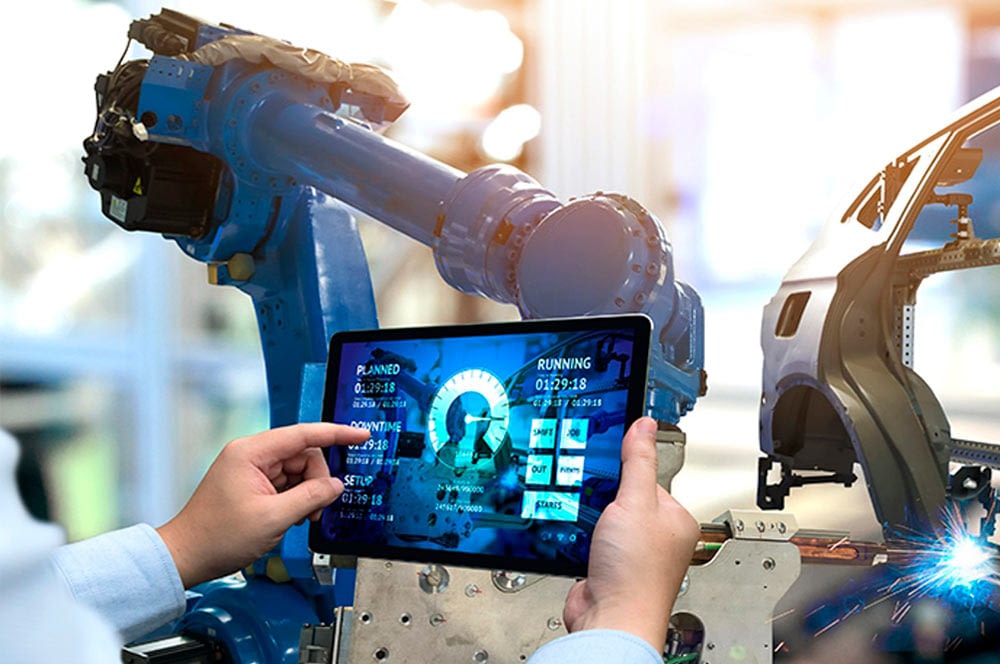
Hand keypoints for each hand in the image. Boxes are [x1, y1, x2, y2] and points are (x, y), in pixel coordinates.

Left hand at [157, 422, 369, 587]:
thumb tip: (335, 486)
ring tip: (299, 518)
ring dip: (306, 494)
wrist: (187, 557)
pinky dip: (295, 499)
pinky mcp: (252, 484)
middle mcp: (251, 455)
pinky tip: (290, 517)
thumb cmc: (216, 537)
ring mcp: (250, 469)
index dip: (337, 434)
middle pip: (303, 455)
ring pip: (297, 471)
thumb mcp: (273, 518)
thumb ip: (310, 498)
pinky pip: (286, 483)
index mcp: (252, 452)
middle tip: (314, 510)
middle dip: (316, 481)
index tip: (360, 436)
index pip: (304, 434)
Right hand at [562, 417, 699, 651]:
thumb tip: (644, 425)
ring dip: (592, 519)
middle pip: (624, 498)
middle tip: (598, 499)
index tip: (610, 462)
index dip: (627, 472)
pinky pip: (591, 539)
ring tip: (591, 524)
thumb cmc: (636, 573)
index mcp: (676, 519)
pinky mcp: (607, 566)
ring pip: (605, 520)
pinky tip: (581, 539)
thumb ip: (637, 461)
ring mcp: (631, 554)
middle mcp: (657, 538)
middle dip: (606, 497)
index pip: (650, 479)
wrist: (610, 619)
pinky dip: (582, 537)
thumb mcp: (635, 501)